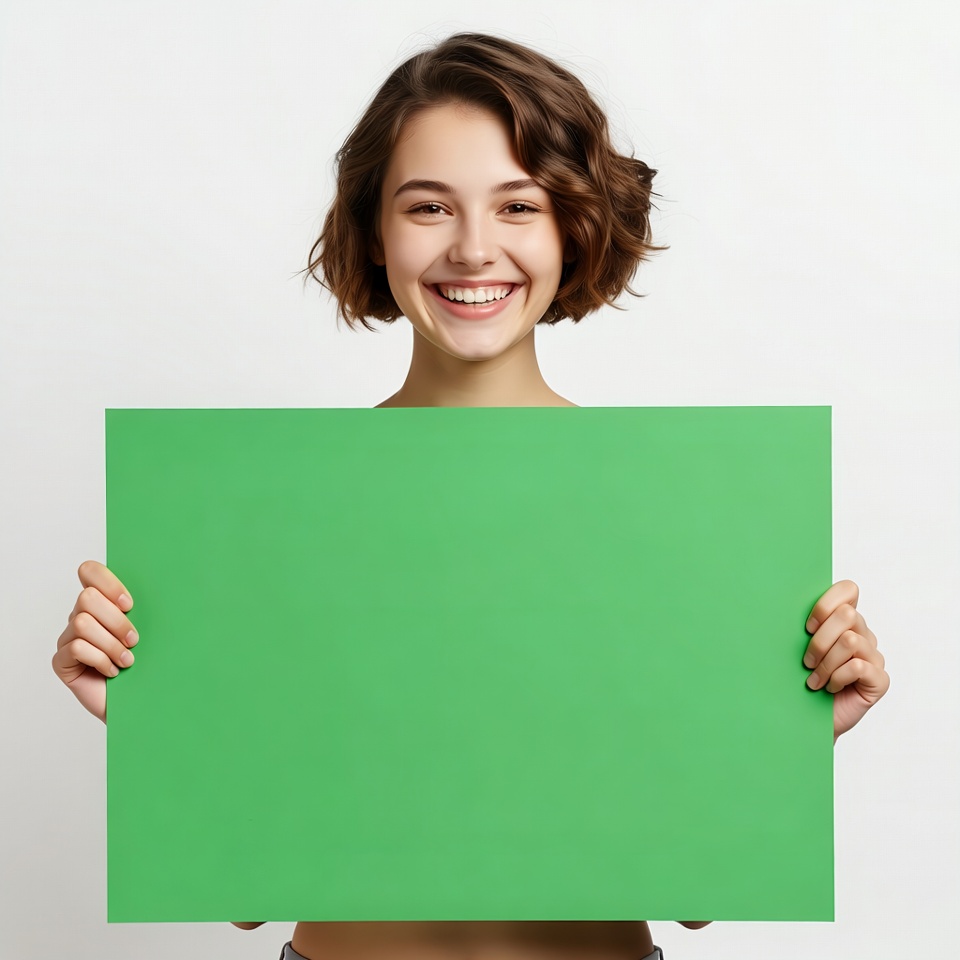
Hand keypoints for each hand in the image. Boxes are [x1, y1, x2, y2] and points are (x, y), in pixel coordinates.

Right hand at [51, 561, 137, 722]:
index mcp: (101, 603)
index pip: (89, 571)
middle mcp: (80, 617)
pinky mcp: (62, 661)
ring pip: (83, 623)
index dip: (108, 583)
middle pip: (87, 598)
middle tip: (134, 640)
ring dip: (111, 644)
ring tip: (127, 660)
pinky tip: (113, 671)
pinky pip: (77, 648)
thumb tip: (168, 583)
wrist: (140, 702)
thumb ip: (144, 608)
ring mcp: (68, 639)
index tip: (130, 605)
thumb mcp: (151, 630)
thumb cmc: (148, 664)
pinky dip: (100, 660)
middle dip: (116, 621)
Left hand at [803, 579, 888, 740]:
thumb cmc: (800, 680)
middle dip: (819, 639)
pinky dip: (837, 677)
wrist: (806, 719)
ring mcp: (874, 657)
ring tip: (815, 680)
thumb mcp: (796, 648)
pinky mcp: (879, 680)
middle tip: (806, 662)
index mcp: (845, 621)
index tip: (807, 627)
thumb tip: (777, 603)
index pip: (848, 590)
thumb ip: (801, 626)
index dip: (825, 604)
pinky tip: (830, 688)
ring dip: (825, 663)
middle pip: (847, 615)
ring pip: (850, 640)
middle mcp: (863, 635)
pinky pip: (858, 666)